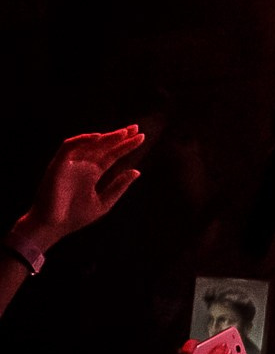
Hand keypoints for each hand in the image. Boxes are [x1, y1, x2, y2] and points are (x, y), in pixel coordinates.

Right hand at [15, 126, 146, 247]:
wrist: (53, 226)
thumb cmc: (76, 217)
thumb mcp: (104, 202)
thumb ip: (118, 186)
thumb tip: (136, 171)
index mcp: (93, 173)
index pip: (112, 155)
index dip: (125, 146)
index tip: (141, 138)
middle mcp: (83, 165)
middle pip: (103, 146)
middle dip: (118, 136)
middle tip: (135, 128)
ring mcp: (71, 164)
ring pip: (89, 144)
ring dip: (105, 137)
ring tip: (123, 133)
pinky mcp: (58, 165)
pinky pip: (68, 147)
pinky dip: (82, 140)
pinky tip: (98, 138)